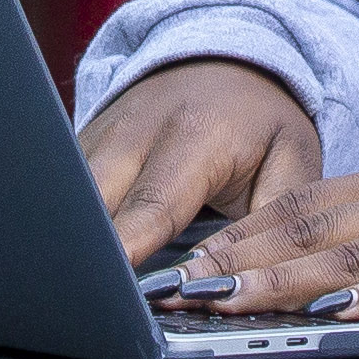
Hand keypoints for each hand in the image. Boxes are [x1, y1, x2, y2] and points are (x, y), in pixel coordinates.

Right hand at [80, 58, 323, 272]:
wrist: (226, 63)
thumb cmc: (261, 118)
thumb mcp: (290, 161)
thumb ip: (277, 221)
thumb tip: (258, 279)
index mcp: (195, 132)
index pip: (153, 202)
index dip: (131, 247)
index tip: (117, 287)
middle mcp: (138, 127)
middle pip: (96, 199)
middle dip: (93, 249)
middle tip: (102, 296)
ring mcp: (102, 130)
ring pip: (72, 193)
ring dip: (80, 235)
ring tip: (93, 280)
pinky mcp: (82, 139)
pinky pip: (68, 188)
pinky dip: (76, 220)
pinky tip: (87, 249)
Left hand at [166, 152, 358, 322]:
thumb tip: (336, 286)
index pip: (304, 206)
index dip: (239, 234)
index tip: (184, 261)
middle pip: (311, 227)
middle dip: (236, 259)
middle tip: (176, 288)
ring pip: (354, 256)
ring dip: (281, 282)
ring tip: (226, 303)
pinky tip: (341, 316)